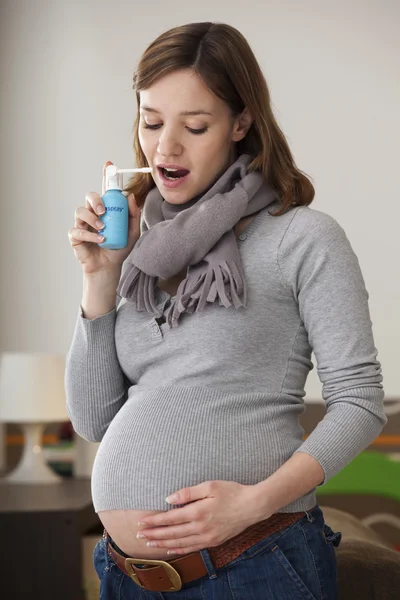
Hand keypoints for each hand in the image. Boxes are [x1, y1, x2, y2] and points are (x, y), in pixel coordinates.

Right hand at [68, 161, 141, 274]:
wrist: (109, 267)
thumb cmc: (119, 249)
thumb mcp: (132, 232)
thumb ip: (133, 215)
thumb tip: (130, 196)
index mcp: (106, 210)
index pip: (105, 191)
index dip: (105, 177)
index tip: (109, 165)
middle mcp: (93, 214)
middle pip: (89, 196)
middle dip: (96, 200)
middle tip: (104, 211)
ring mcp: (82, 224)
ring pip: (80, 211)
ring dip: (92, 218)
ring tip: (103, 228)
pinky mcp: (75, 236)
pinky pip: (78, 229)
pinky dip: (90, 234)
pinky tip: (100, 240)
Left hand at [136, 480, 263, 555]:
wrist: (252, 506)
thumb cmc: (232, 491)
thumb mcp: (210, 485)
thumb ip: (188, 492)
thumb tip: (169, 499)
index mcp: (197, 512)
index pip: (170, 518)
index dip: (154, 521)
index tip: (141, 522)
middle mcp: (200, 527)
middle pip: (171, 533)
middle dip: (153, 534)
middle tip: (138, 535)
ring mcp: (207, 537)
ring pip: (179, 543)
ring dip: (162, 543)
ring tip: (149, 544)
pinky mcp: (213, 541)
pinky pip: (191, 548)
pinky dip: (178, 549)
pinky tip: (169, 548)